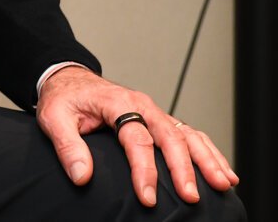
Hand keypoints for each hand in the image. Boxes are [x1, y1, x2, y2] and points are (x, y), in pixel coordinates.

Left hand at [36, 66, 237, 207]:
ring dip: (207, 159)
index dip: (144, 170)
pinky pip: (191, 134)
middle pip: (170, 136)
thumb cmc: (64, 99)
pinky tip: (224, 171)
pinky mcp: (160, 121)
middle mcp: (142, 106)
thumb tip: (82, 176)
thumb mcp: (53, 118)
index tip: (148, 197)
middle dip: (184, 168)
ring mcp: (154, 113)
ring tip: (223, 184)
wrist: (69, 80)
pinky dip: (209, 152)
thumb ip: (67, 146)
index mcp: (118, 103)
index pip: (137, 139)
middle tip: (191, 197)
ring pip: (188, 134)